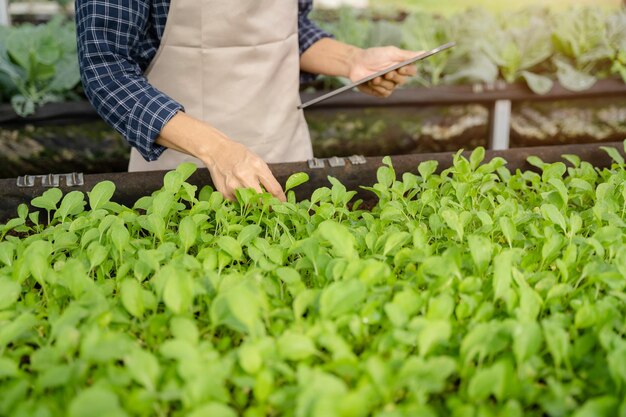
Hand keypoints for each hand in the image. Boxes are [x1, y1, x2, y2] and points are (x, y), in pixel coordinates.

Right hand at [157, 112, 285, 201]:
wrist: (216, 151)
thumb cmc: (239, 155)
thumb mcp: (257, 161)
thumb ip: (266, 177)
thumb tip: (275, 195)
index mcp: (257, 166)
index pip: (274, 189)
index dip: (281, 199)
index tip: (283, 203)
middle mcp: (245, 176)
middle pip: (263, 200)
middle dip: (269, 206)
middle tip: (271, 207)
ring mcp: (234, 186)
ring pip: (251, 204)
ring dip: (255, 204)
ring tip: (254, 199)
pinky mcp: (225, 193)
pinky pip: (238, 203)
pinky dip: (242, 200)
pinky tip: (239, 191)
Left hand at [349, 46, 420, 97]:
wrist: (356, 63)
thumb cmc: (374, 55)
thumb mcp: (391, 52)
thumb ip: (407, 54)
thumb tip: (424, 52)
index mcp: (401, 66)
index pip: (413, 71)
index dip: (408, 71)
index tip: (401, 67)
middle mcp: (397, 77)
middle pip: (403, 81)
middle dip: (394, 76)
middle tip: (386, 72)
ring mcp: (389, 85)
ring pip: (392, 87)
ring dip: (383, 82)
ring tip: (374, 77)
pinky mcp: (380, 92)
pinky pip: (385, 93)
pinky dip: (378, 88)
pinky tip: (372, 82)